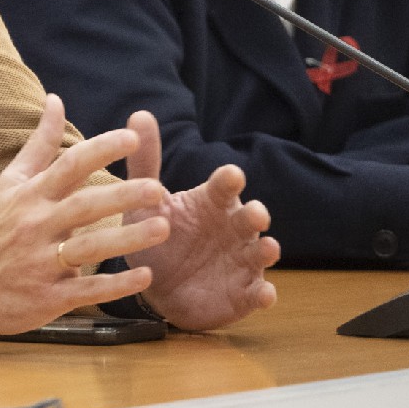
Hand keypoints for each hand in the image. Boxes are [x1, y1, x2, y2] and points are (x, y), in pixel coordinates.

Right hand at [0, 95, 169, 335]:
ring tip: (163, 228)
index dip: (100, 150)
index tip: (132, 138)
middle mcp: (36, 225)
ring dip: (127, 240)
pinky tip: (145, 276)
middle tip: (159, 189)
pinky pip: (87, 290)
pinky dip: (116, 285)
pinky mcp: (49, 297)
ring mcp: (42, 262)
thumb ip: (40, 143)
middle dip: (122, 196)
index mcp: (32, 195)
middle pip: (83, 206)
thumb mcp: (13, 182)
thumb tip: (56, 99)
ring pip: (89, 248)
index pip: (69, 165)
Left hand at [124, 112, 279, 330]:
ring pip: (260, 252)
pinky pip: (258, 292)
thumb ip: (145, 162)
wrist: (157, 289)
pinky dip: (264, 293)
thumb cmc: (158, 238)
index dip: (228, 181)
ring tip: (269, 249)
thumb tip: (139, 113)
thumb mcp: (146, 203)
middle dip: (255, 215)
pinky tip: (266, 294)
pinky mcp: (244, 292)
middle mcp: (232, 228)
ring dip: (267, 250)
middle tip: (256, 214)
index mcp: (211, 203)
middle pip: (249, 218)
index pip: (223, 187)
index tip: (230, 175)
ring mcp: (242, 260)